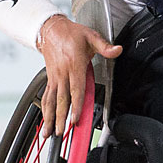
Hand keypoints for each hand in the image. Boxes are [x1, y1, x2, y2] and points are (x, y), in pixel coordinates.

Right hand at [36, 14, 121, 137]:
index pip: (76, 88)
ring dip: (50, 118)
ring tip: (50, 132)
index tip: (75, 118)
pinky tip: (46, 122)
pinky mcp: (50, 79)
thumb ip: (105, 46)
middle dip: (61, 117)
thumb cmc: (71, 34)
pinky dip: (45, 111)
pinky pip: (46, 97)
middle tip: (62, 131)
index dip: (76, 105)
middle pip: (62, 99)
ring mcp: (54, 77)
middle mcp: (62, 73)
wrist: (51, 30)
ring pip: (51, 101)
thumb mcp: (91, 36)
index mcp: (74, 64)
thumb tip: (118, 50)